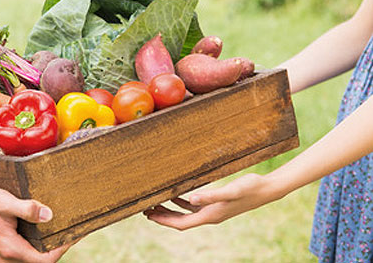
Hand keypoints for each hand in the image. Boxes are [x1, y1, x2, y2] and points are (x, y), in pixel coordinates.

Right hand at [0, 187, 71, 262]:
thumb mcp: (6, 202)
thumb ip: (28, 209)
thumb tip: (48, 215)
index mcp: (10, 248)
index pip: (44, 260)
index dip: (61, 249)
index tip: (72, 236)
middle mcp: (6, 258)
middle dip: (56, 250)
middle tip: (69, 234)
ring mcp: (3, 258)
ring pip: (31, 262)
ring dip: (45, 252)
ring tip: (57, 235)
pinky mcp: (1, 254)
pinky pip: (23, 258)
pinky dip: (34, 250)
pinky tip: (40, 236)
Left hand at [144, 174, 281, 230]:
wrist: (267, 190)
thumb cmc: (249, 189)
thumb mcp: (230, 191)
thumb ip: (210, 195)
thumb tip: (191, 199)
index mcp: (210, 215)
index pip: (181, 223)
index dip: (164, 221)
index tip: (149, 215)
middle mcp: (210, 216)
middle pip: (181, 221)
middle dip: (163, 217)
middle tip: (146, 209)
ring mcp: (213, 211)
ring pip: (186, 214)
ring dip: (170, 210)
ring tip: (155, 204)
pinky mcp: (217, 204)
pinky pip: (194, 206)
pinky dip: (182, 202)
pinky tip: (176, 195)